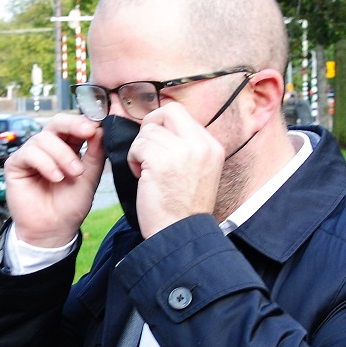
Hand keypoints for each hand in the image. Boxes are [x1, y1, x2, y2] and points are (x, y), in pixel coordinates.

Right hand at [4, 113, 105, 247]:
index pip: (73, 125)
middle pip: (56, 122)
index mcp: (67, 147)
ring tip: (72, 174)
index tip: (97, 125)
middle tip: (88, 132)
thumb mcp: (90, 177)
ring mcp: (31, 154)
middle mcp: (48, 148)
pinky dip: (46, 163)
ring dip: (62, 155)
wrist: (54, 229)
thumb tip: (100, 128)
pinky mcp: (16, 164)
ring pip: (44, 138)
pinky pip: (29, 153)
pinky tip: (55, 177)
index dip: (84, 121)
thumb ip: (95, 152)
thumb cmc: (70, 205)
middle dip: (73, 125)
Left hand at [129, 103, 223, 237]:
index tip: (157, 143)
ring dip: (140, 150)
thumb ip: (186, 148)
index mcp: (212, 146)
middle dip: (150, 126)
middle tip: (146, 148)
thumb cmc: (182, 209)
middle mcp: (201, 145)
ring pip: (148, 131)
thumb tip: (161, 127)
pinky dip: (133, 160)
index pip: (182, 114)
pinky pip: (138, 145)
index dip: (163, 125)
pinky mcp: (161, 160)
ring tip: (146, 171)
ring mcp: (182, 151)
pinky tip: (141, 177)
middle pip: (168, 111)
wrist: (180, 235)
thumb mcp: (198, 172)